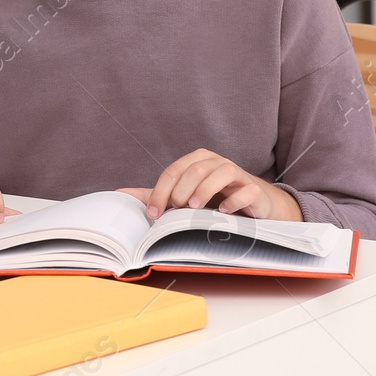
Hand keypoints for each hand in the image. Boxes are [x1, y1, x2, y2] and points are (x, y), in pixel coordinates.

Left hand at [118, 149, 301, 221]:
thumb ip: (156, 195)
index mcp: (197, 161)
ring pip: (222, 172)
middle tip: (175, 210)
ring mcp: (238, 174)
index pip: (174, 171)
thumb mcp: (184, 197)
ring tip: (194, 209)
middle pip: (195, 169)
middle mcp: (217, 162)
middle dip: (181, 191)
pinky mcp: (255, 190)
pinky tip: (224, 212)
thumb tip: (120, 195)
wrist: (255, 207)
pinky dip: (234, 200)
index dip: (160, 191)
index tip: (153, 214)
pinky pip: (246, 190)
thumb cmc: (216, 200)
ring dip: (205, 191)